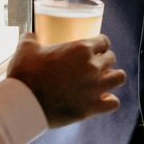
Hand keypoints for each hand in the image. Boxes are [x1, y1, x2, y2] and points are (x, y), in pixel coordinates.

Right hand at [9, 35, 124, 125]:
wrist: (23, 103)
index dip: (99, 45)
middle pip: (111, 58)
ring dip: (112, 78)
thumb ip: (32, 38)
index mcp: (81, 49)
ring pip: (119, 78)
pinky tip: (101, 100)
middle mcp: (92, 67)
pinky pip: (114, 103)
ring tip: (102, 81)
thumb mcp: (26, 48)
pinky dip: (109, 101)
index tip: (94, 49)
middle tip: (93, 66)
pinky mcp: (92, 107)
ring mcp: (95, 88)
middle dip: (104, 61)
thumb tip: (31, 35)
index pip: (104, 41)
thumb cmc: (25, 73)